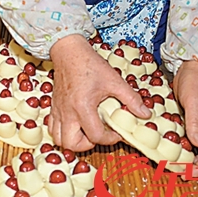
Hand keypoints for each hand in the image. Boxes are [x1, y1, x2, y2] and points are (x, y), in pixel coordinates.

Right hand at [48, 34, 151, 150]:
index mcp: (82, 106)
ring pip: (58, 139)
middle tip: (98, 135)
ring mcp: (58, 110)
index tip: (117, 132)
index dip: (110, 139)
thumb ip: (131, 98)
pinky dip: (62, 132)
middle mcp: (67, 112)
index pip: (95, 135)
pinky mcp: (53, 107)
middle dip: (87, 145)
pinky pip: (52, 127)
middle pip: (71, 144)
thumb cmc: (89, 64)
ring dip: (73, 140)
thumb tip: (145, 113)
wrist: (68, 51)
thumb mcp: (114, 80)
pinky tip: (75, 124)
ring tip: (86, 132)